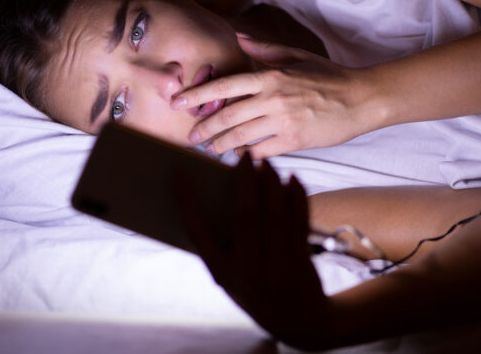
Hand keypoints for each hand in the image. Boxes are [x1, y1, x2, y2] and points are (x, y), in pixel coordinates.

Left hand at [172, 36, 378, 157]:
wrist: (362, 99)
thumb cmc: (328, 76)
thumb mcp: (295, 56)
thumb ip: (264, 49)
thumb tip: (238, 37)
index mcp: (269, 76)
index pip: (224, 86)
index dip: (197, 95)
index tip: (178, 103)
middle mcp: (272, 98)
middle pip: (226, 116)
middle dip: (204, 128)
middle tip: (190, 137)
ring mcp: (282, 121)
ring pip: (240, 137)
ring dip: (220, 145)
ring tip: (209, 149)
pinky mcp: (294, 141)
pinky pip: (261, 151)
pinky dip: (247, 156)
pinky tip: (240, 157)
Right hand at [173, 155, 330, 346]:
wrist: (300, 323)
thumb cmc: (255, 291)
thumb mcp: (230, 278)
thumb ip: (220, 246)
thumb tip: (213, 198)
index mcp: (222, 272)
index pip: (197, 231)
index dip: (186, 201)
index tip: (178, 173)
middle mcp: (248, 269)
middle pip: (243, 215)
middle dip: (243, 181)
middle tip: (243, 155)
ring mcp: (277, 265)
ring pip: (275, 214)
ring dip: (271, 183)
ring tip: (266, 162)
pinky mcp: (302, 259)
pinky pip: (300, 221)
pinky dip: (297, 196)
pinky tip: (292, 178)